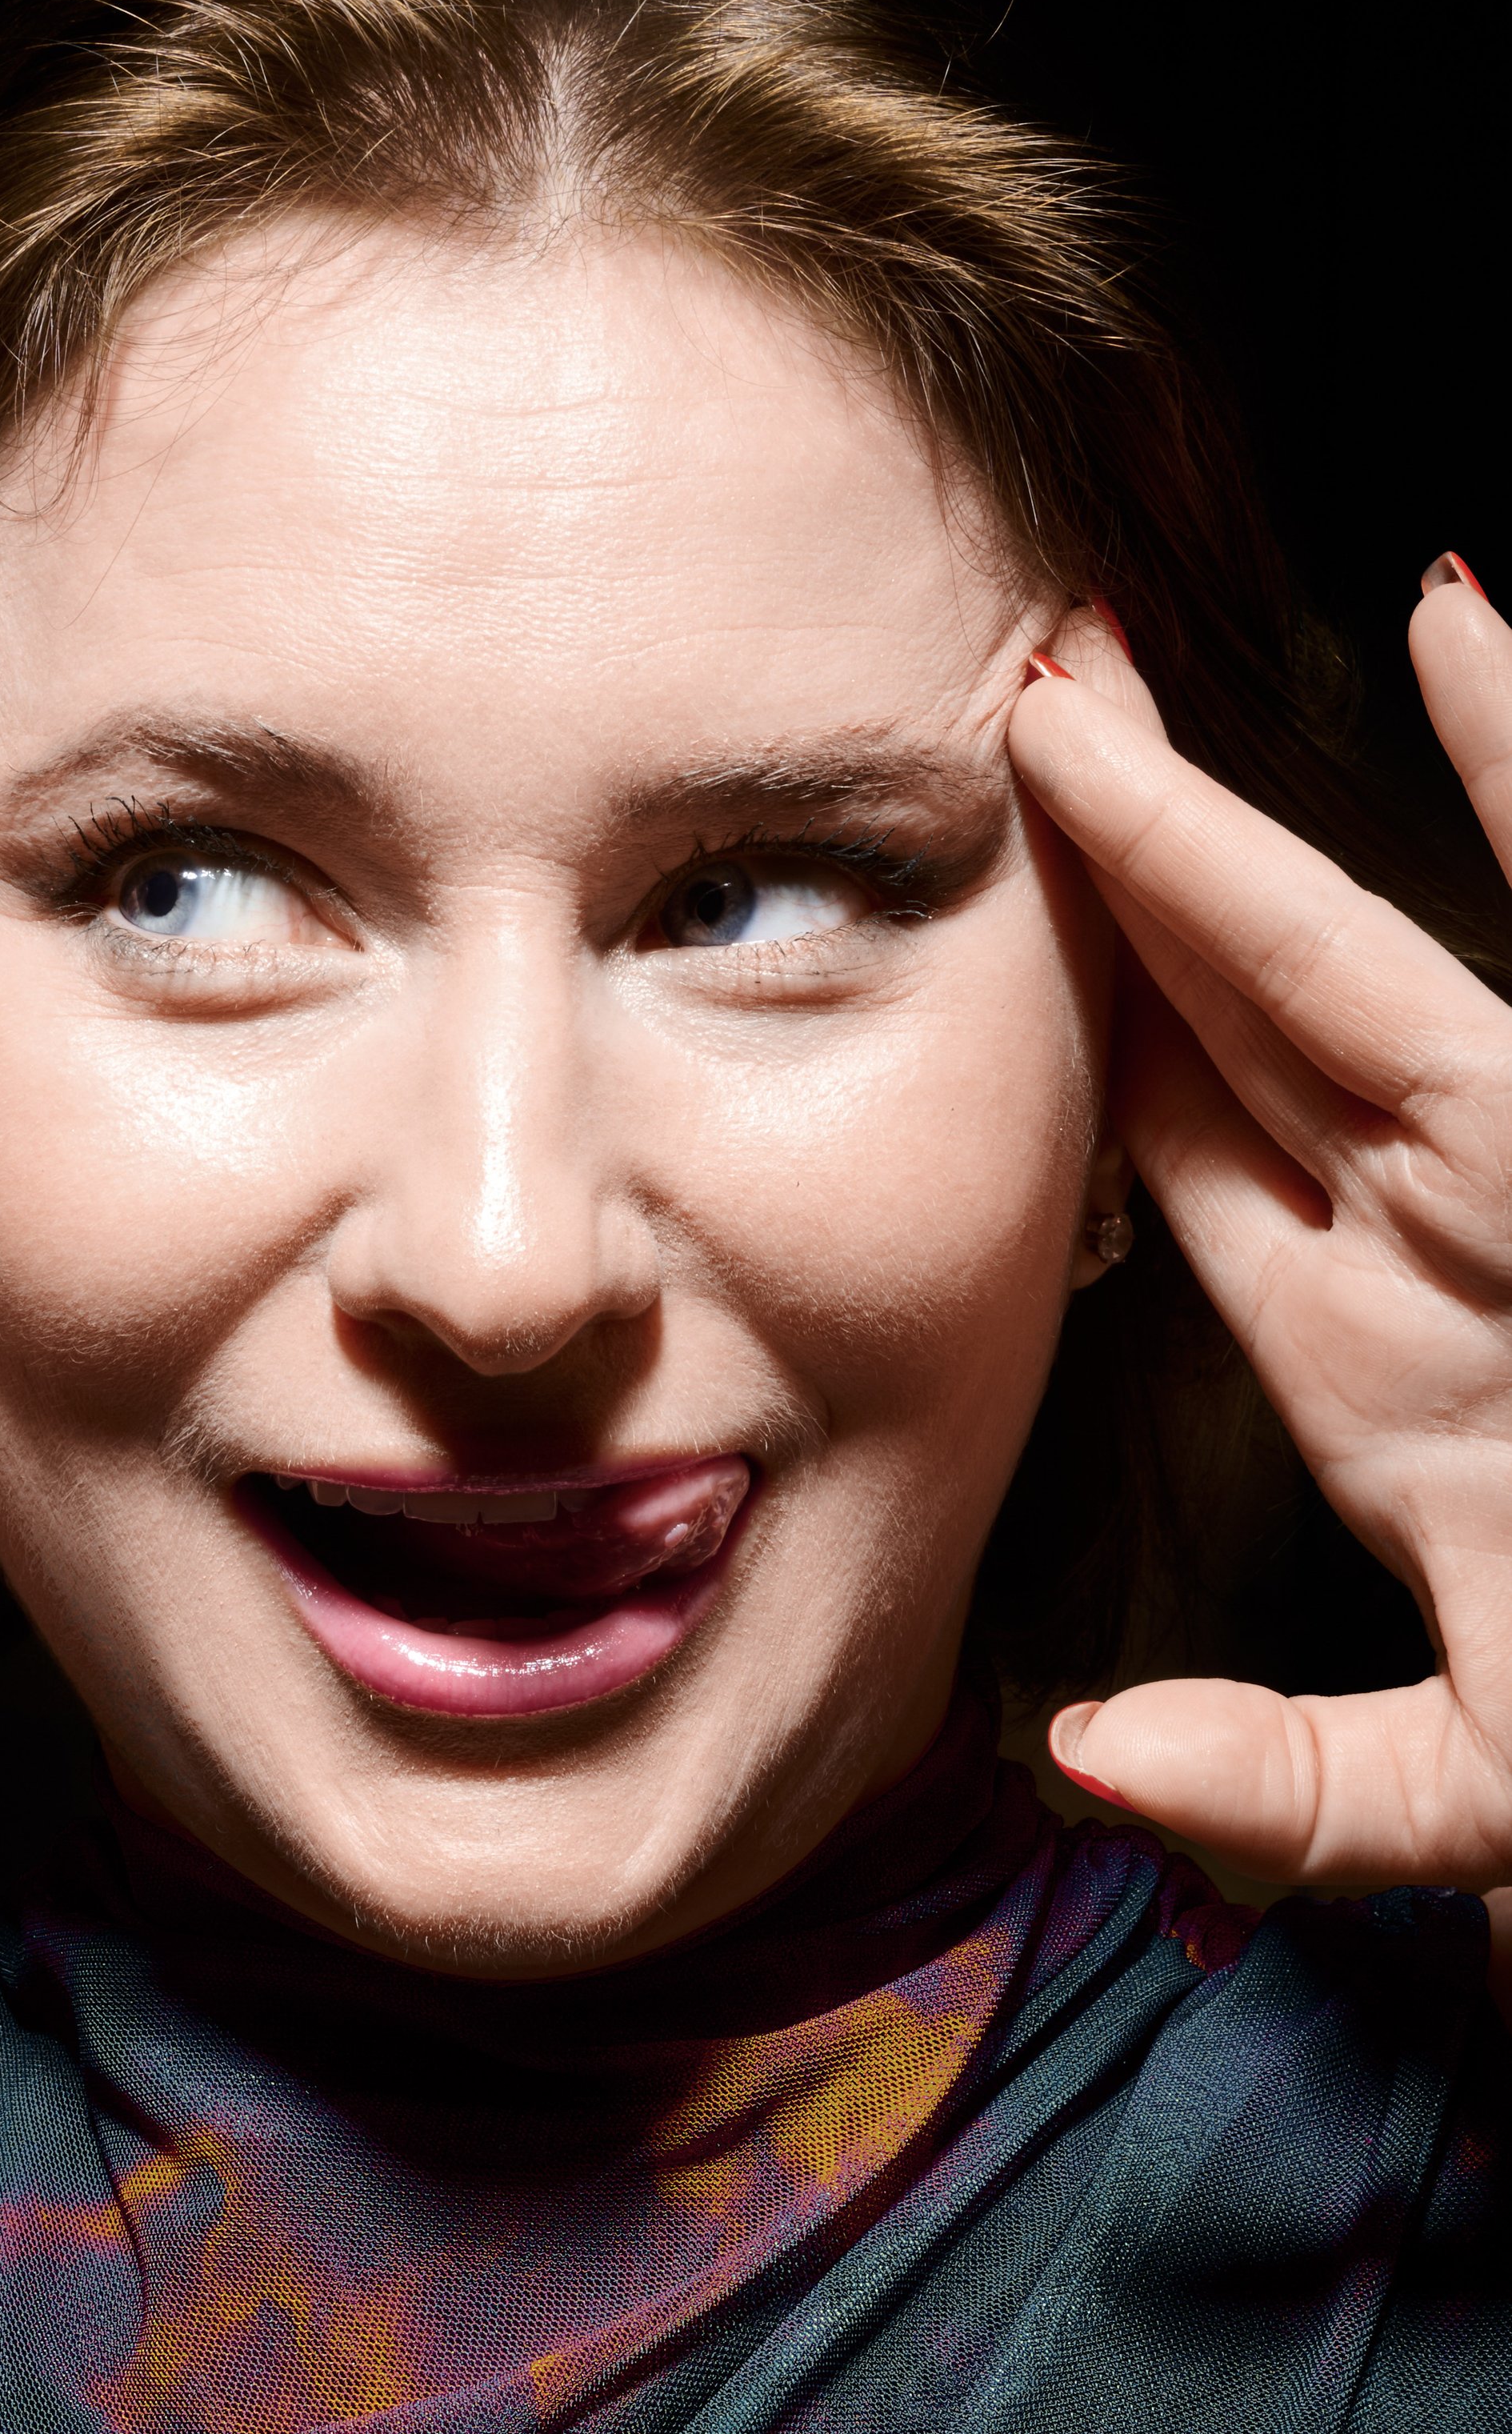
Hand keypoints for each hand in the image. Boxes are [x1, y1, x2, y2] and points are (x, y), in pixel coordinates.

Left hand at [1008, 570, 1511, 1949]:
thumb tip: (1089, 1765)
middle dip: (1125, 851)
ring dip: (1239, 815)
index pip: (1176, 1132)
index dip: (1078, 997)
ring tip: (1117, 656)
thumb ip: (1293, 1782)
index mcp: (1366, 1354)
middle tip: (1013, 675)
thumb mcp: (1476, 1799)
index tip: (972, 866)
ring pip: (1365, 956)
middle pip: (1238, 1005)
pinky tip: (1460, 634)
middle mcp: (1442, 1237)